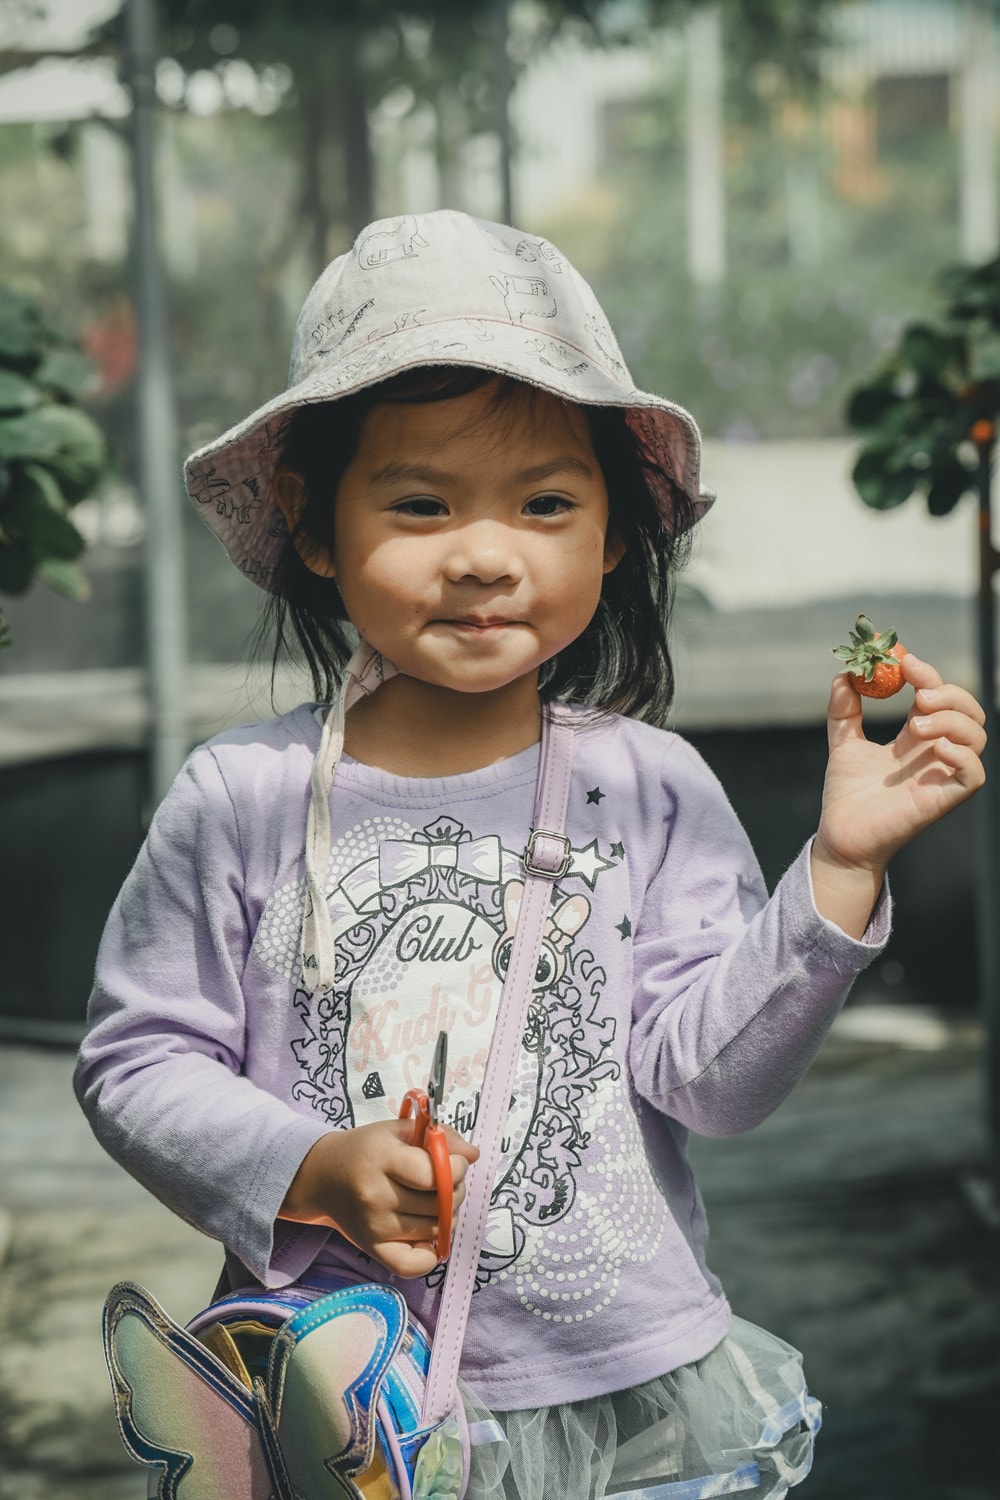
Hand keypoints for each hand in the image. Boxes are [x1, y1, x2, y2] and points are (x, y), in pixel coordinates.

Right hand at [278, 1119, 478, 1277]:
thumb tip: (473, 1154)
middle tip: (448, 1182)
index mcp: (382, 1159)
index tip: (456, 1162)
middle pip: (438, 1205)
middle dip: (456, 1191)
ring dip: (447, 1217)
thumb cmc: (366, 1149)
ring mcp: (374, 1228)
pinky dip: (429, 1254)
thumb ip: (438, 1137)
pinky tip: (428, 1235)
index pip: (433, 1175)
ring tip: (437, 1202)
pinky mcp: (372, 1250)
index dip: (456, 1169)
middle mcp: (376, 1197)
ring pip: (434, 1231)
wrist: (322, 1176)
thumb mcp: (398, 1130)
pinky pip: (412, 1266)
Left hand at [812, 651, 985, 936]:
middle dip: (949, 693)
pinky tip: (935, 748)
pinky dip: (962, 754)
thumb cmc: (847, 794)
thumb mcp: (843, 743)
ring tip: (915, 725)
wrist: (840, 835)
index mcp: (915, 737)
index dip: (927, 674)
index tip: (904, 660)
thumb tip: (844, 673)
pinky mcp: (944, 799)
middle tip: (919, 695)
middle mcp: (935, 753)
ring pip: (977, 737)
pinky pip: (974, 773)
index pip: (937, 696)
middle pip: (968, 711)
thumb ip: (844, 709)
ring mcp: (942, 775)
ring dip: (952, 720)